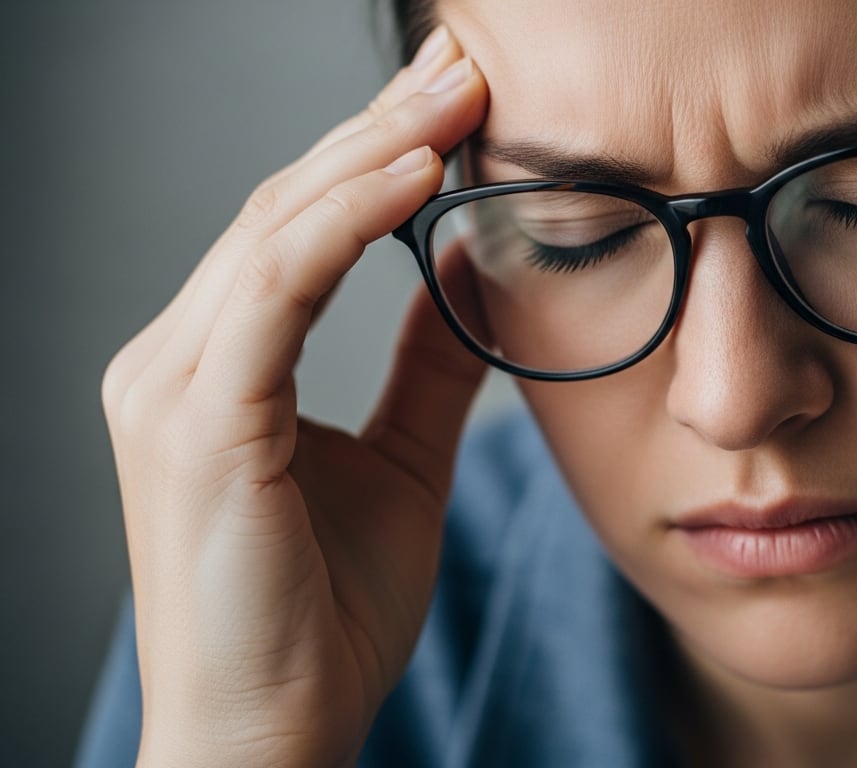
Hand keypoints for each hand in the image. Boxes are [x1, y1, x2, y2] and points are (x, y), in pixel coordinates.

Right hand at [101, 28, 487, 766]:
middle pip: (283, 205)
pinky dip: (346, 222)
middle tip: (462, 62)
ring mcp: (172, 385)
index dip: (375, 153)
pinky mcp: (197, 422)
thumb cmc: (325, 616)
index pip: (296, 227)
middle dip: (380, 125)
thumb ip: (427, 366)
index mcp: (218, 368)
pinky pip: (276, 289)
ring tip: (458, 93)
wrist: (272, 735)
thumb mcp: (402, 463)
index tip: (458, 100)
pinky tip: (417, 176)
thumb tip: (467, 275)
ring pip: (274, 228)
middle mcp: (175, 359)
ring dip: (372, 150)